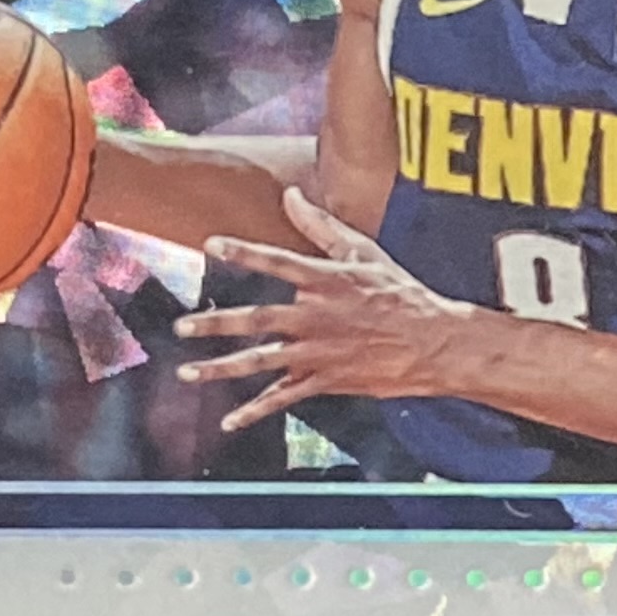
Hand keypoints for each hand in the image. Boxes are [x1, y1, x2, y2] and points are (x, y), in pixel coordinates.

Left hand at [173, 190, 482, 431]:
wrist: (434, 342)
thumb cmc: (400, 293)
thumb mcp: (364, 253)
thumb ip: (322, 226)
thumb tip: (291, 195)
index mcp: (325, 281)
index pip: (276, 262)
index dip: (243, 252)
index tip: (211, 244)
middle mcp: (316, 317)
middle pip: (257, 320)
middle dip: (215, 323)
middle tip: (182, 326)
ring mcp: (319, 352)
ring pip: (261, 361)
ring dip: (221, 368)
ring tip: (187, 372)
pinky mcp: (326, 380)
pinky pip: (284, 397)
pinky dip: (255, 410)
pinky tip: (230, 420)